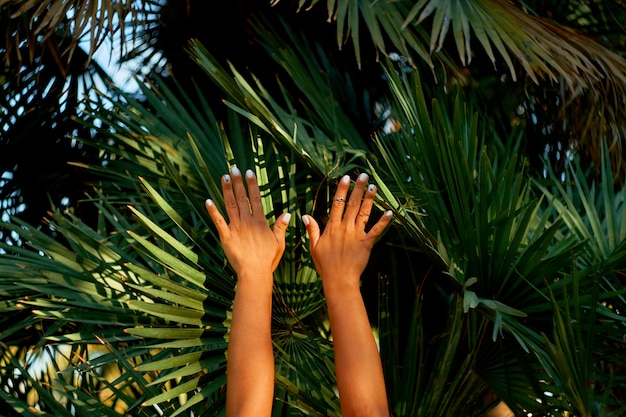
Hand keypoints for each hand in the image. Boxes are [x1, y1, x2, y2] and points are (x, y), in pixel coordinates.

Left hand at [205, 167, 289, 280]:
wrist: (254, 273)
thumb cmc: (267, 260)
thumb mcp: (279, 243)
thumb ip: (280, 227)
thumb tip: (287, 214)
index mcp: (260, 222)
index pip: (255, 199)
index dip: (252, 184)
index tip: (249, 172)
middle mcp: (247, 221)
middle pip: (242, 198)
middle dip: (238, 182)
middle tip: (233, 169)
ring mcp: (236, 228)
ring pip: (230, 205)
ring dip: (227, 190)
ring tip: (224, 177)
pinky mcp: (226, 236)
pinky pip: (218, 221)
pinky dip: (212, 211)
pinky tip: (207, 201)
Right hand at [303, 173, 392, 290]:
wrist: (339, 280)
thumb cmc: (325, 265)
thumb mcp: (314, 247)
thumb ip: (312, 230)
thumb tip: (305, 216)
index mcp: (332, 228)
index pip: (337, 204)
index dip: (342, 190)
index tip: (345, 178)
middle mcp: (345, 228)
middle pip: (352, 204)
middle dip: (357, 188)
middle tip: (363, 175)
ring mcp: (356, 235)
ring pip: (363, 213)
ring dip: (369, 199)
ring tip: (373, 186)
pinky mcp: (366, 244)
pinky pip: (376, 231)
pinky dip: (383, 221)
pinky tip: (390, 212)